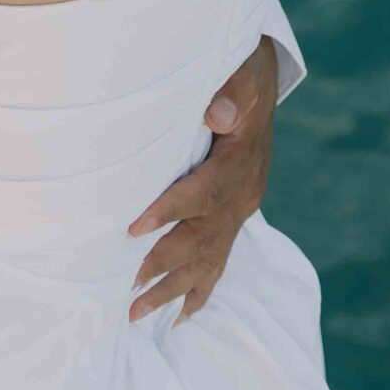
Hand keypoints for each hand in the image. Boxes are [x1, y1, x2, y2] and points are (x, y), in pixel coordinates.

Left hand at [126, 35, 279, 324]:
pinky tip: (180, 316)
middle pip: (203, 239)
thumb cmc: (242, 75)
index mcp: (239, 163)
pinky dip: (200, 291)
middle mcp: (243, 195)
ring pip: (208, 259)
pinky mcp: (236, 218)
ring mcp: (241, 211)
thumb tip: (216, 113)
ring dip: (173, 289)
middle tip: (128, 294)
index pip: (203, 193)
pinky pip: (220, 260)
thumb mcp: (241, 73)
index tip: (134, 229)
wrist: (261, 83)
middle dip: (165, 268)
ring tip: (137, 315)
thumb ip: (231, 92)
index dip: (170, 212)